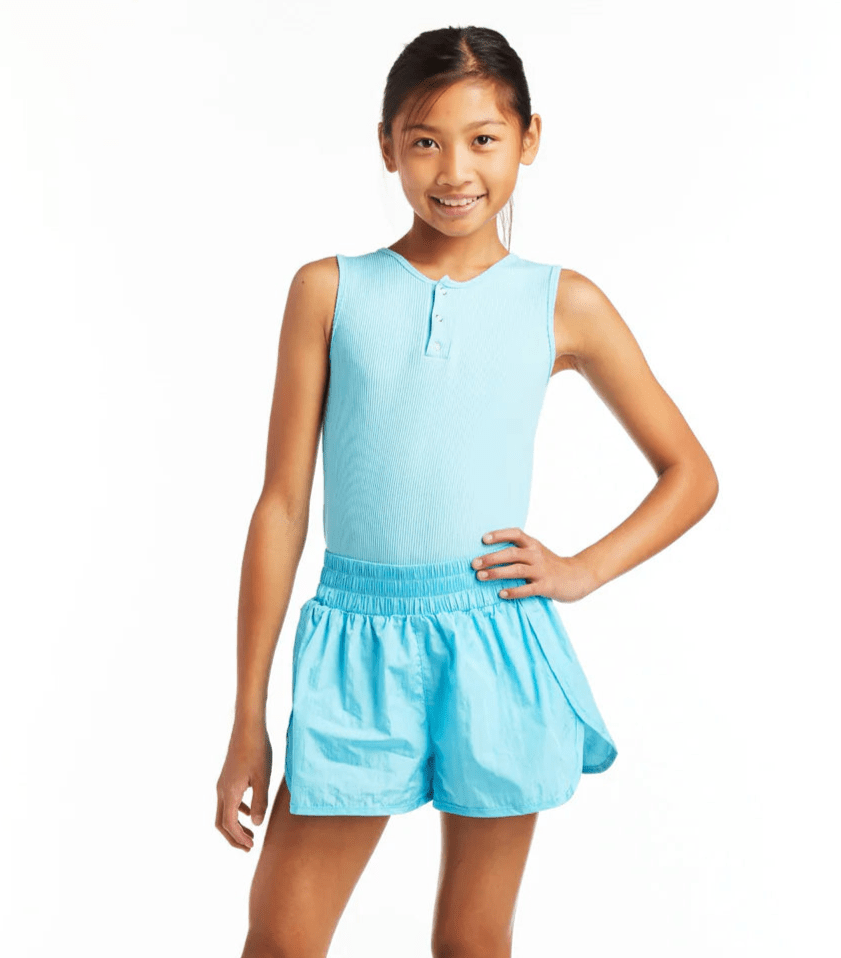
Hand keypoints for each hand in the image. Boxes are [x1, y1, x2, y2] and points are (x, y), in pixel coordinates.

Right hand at [215, 720, 272, 850]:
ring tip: (252, 833)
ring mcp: (223, 783)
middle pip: (221, 822)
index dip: (239, 838)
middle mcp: (222, 790)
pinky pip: (228, 801)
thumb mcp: (263, 778)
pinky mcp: (228, 777)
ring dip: (235, 825)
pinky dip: (237, 811)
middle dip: (233, 837)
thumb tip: (257, 824)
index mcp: (229, 792)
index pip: (229, 824)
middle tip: (249, 847)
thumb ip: (260, 802)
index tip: (252, 846)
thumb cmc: (257, 751)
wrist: (247, 728)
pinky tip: (251, 811)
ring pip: (224, 812)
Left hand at [471, 527, 598, 602]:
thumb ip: (519, 551)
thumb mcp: (537, 552)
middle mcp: (536, 555)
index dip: (499, 534)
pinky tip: (501, 594)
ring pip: (516, 570)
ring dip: (497, 573)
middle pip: (511, 553)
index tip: (483, 539)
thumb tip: (489, 554)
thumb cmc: (550, 565)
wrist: (577, 576)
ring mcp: (541, 570)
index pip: (515, 534)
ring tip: (480, 577)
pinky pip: (527, 589)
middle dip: (491, 558)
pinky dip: (514, 591)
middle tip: (474, 564)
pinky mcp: (546, 586)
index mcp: (533, 544)